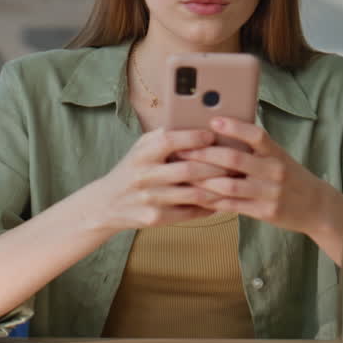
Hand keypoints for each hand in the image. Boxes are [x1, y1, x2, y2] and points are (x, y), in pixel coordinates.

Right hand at [90, 128, 231, 231]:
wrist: (107, 204)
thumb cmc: (131, 170)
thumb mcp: (139, 149)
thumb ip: (162, 137)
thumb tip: (196, 124)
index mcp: (141, 155)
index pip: (169, 141)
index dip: (193, 138)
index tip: (211, 135)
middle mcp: (144, 176)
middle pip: (188, 170)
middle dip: (216, 166)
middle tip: (236, 162)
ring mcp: (151, 199)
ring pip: (194, 194)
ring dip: (218, 188)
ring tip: (234, 181)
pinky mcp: (156, 218)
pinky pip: (190, 212)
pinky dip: (209, 207)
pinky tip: (220, 200)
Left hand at [178, 116, 329, 234]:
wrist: (317, 207)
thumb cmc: (289, 176)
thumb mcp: (278, 157)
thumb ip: (254, 148)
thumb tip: (219, 129)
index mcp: (277, 153)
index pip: (256, 135)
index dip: (234, 127)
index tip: (212, 120)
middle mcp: (274, 171)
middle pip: (234, 160)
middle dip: (204, 154)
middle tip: (182, 150)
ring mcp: (270, 193)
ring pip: (229, 186)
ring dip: (202, 180)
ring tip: (183, 173)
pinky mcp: (265, 213)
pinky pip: (232, 206)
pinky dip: (212, 201)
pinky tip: (196, 195)